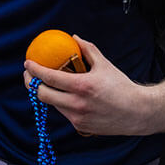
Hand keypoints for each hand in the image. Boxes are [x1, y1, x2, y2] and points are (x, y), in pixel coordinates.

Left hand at [24, 35, 144, 135]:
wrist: (137, 112)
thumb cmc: (122, 87)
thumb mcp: (105, 64)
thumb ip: (87, 50)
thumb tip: (74, 38)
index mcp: (82, 86)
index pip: (49, 78)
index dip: (34, 70)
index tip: (28, 63)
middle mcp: (77, 104)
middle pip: (42, 95)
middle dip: (31, 84)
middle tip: (29, 75)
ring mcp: (77, 117)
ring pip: (52, 104)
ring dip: (46, 93)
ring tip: (45, 83)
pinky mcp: (80, 126)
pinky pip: (63, 112)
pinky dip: (60, 102)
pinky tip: (63, 95)